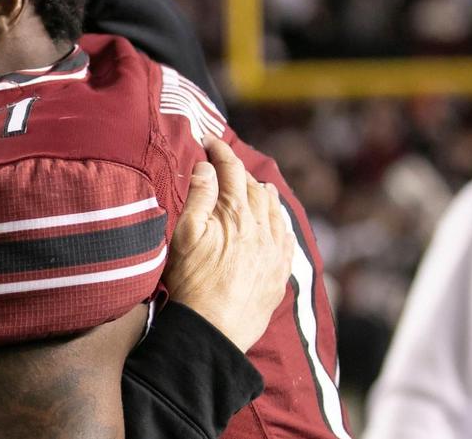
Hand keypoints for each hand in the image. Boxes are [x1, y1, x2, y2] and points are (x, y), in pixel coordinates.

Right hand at [162, 138, 293, 351]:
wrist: (213, 331)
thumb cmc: (191, 283)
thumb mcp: (185, 235)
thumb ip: (199, 197)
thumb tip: (207, 167)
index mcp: (235, 214)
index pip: (230, 170)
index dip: (220, 151)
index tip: (208, 140)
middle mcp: (260, 228)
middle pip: (253, 187)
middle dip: (238, 170)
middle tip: (224, 162)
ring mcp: (273, 251)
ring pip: (274, 210)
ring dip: (262, 193)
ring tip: (256, 185)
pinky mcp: (279, 273)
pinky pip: (286, 238)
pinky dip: (279, 222)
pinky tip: (276, 222)